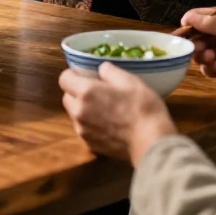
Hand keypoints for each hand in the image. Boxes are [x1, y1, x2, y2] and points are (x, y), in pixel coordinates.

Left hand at [60, 63, 176, 163]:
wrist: (151, 142)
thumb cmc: (143, 108)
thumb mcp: (130, 81)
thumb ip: (110, 71)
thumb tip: (101, 69)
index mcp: (86, 92)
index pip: (64, 78)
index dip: (74, 74)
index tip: (88, 75)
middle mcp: (79, 111)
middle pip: (67, 97)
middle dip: (77, 92)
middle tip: (97, 92)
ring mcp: (83, 130)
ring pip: (74, 115)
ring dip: (83, 109)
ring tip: (105, 110)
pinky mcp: (90, 145)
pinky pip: (84, 129)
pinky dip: (90, 125)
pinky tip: (109, 125)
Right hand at [182, 8, 215, 101]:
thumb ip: (214, 26)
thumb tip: (189, 16)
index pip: (205, 17)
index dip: (191, 23)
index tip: (181, 32)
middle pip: (201, 36)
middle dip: (196, 43)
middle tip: (198, 49)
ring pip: (204, 53)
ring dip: (204, 56)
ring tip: (212, 59)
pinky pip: (212, 69)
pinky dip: (212, 69)